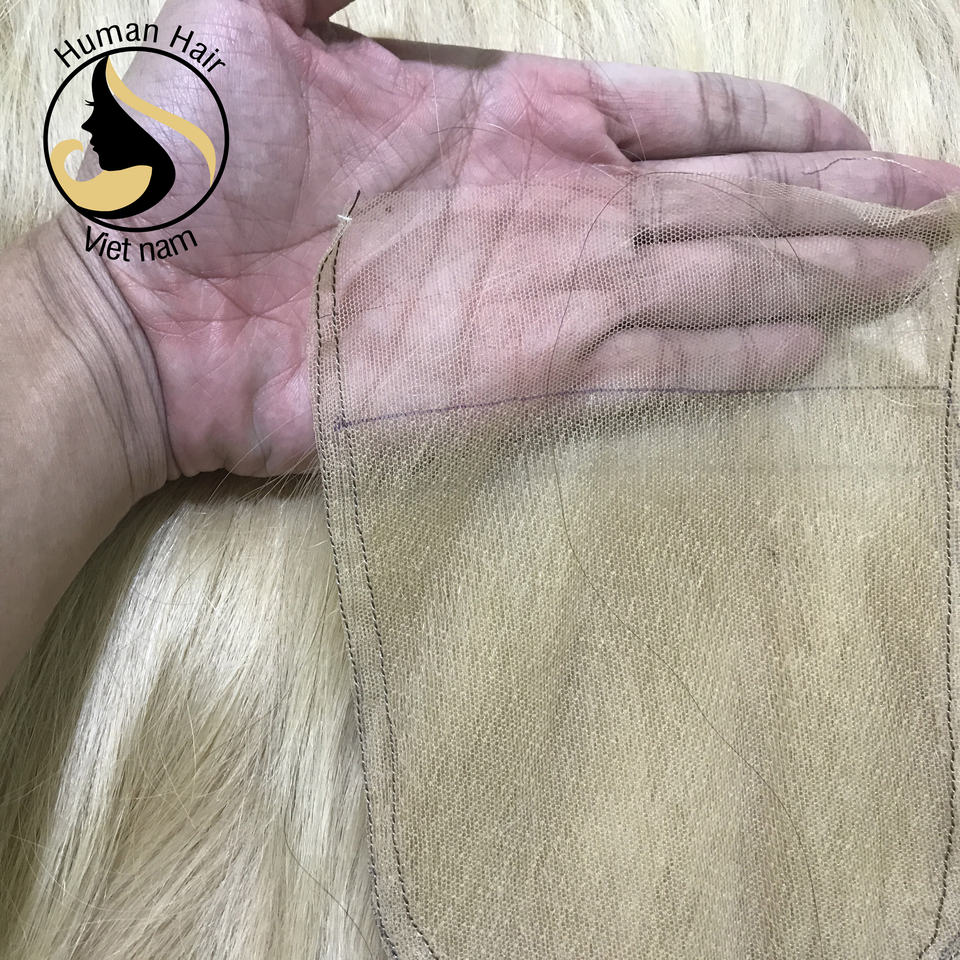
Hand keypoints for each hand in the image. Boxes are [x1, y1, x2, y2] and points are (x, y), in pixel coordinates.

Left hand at [79, 0, 959, 476]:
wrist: (167, 313)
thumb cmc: (201, 169)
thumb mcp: (259, 15)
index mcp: (522, 115)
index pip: (686, 119)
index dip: (774, 130)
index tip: (851, 137)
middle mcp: (562, 206)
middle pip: (733, 199)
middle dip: (836, 203)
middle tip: (930, 207)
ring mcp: (557, 294)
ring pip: (720, 276)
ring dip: (814, 272)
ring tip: (900, 272)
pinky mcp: (535, 377)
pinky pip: (663, 359)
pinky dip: (737, 353)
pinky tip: (805, 346)